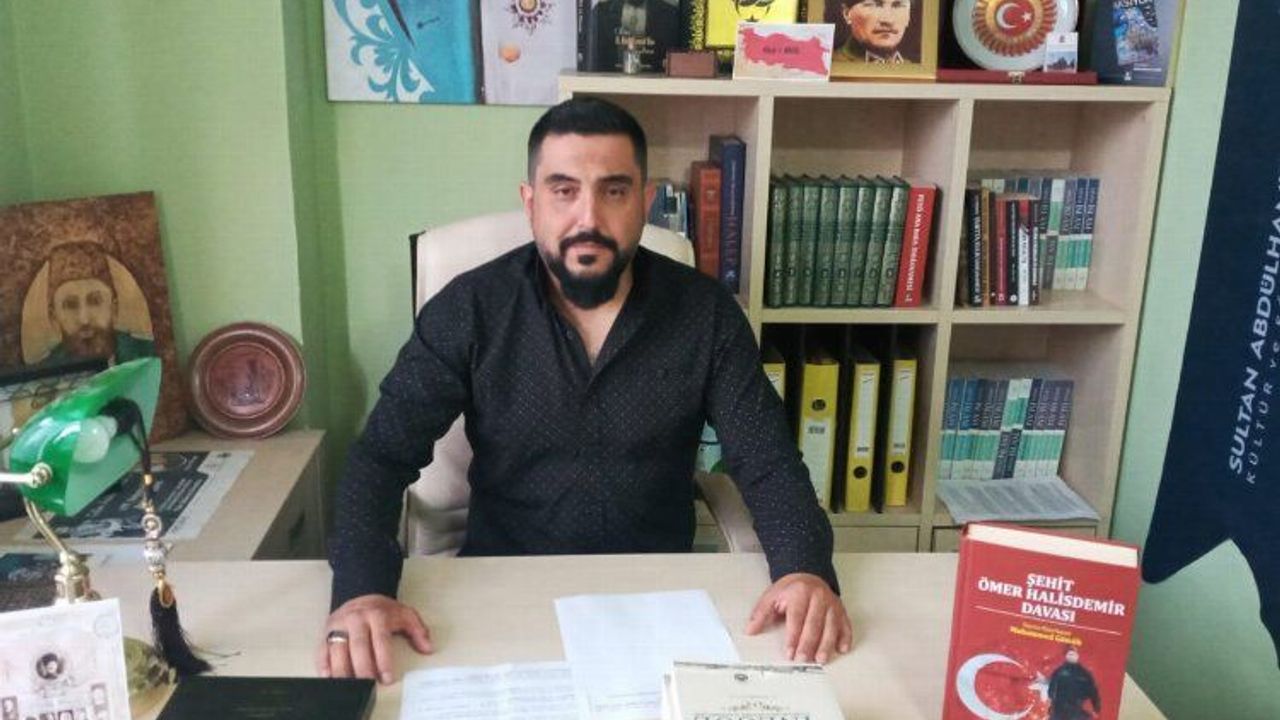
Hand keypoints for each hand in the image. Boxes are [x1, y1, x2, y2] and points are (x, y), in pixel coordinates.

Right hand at [316, 594, 432, 684]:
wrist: (361, 594)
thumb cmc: (383, 610)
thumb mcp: (405, 614)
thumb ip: (418, 630)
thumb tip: (428, 647)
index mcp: (376, 614)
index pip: (380, 639)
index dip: (383, 660)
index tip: (387, 677)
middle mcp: (355, 619)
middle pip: (358, 645)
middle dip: (363, 667)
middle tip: (368, 684)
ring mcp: (338, 625)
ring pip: (338, 648)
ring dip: (343, 669)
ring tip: (350, 684)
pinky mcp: (326, 632)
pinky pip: (322, 649)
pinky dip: (324, 664)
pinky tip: (329, 676)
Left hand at [744, 573, 851, 663]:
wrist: (807, 574)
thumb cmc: (790, 589)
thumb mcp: (771, 596)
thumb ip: (760, 614)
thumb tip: (750, 630)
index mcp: (800, 592)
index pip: (796, 617)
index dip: (793, 636)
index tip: (789, 652)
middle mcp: (818, 597)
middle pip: (814, 623)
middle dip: (809, 643)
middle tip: (803, 659)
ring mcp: (831, 604)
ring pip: (831, 626)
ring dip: (826, 644)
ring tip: (821, 658)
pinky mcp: (840, 610)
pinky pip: (845, 624)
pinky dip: (845, 637)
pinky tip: (842, 648)